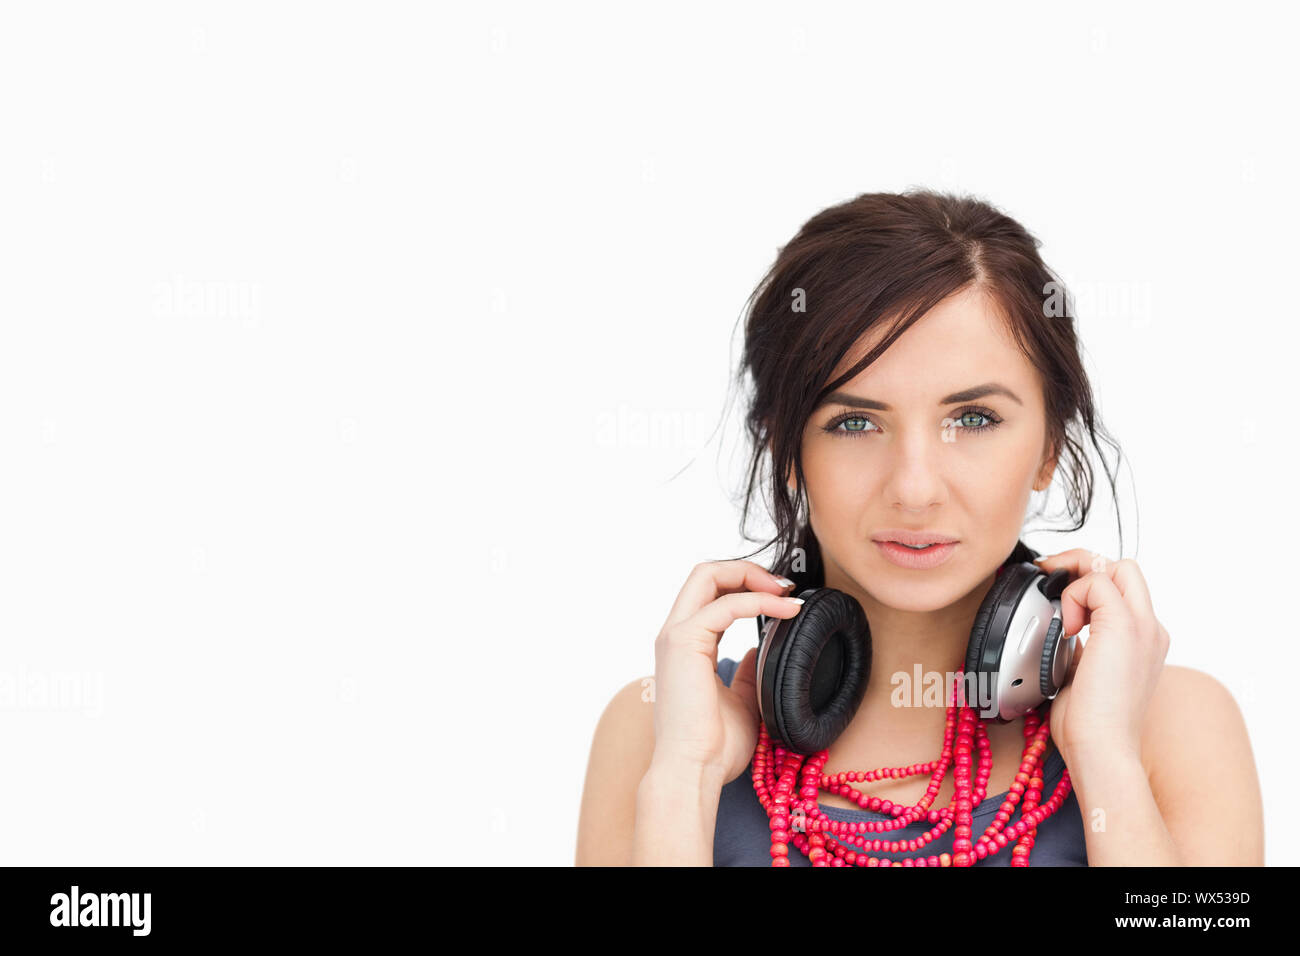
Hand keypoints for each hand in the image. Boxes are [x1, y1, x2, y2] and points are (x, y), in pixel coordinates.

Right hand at [650, 560, 805, 782]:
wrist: (694, 771)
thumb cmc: (714, 747)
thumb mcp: (742, 700)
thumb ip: (749, 673)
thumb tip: (762, 652)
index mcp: (686, 645)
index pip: (710, 593)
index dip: (745, 585)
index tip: (782, 597)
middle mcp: (675, 634)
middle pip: (705, 573)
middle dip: (747, 570)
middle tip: (784, 586)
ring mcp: (676, 636)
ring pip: (707, 575)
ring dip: (753, 577)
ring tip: (787, 593)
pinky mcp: (684, 642)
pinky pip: (726, 605)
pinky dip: (759, 602)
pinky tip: (786, 611)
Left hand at [1032, 549, 1169, 764]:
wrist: (1102, 748)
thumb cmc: (1089, 725)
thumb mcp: (1082, 674)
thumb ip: (1081, 649)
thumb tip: (1062, 633)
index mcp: (1142, 641)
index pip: (1121, 589)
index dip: (1086, 584)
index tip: (1055, 593)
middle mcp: (1150, 629)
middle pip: (1124, 568)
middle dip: (1083, 564)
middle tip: (1052, 581)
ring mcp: (1143, 626)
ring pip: (1116, 567)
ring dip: (1079, 578)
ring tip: (1063, 616)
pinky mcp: (1125, 626)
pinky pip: (1097, 582)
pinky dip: (1074, 595)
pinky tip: (1067, 628)